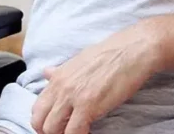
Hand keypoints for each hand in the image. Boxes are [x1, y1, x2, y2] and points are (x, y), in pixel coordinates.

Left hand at [31, 22, 161, 133]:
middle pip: (40, 121)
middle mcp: (62, 87)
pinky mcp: (88, 105)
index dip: (43, 121)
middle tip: (63, 133)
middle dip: (48, 132)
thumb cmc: (115, 51)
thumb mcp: (82, 58)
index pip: (37, 107)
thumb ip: (62, 71)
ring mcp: (74, 96)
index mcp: (59, 76)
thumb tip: (47, 73)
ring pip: (52, 129)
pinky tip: (88, 133)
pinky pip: (73, 132)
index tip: (55, 125)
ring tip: (76, 133)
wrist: (135, 49)